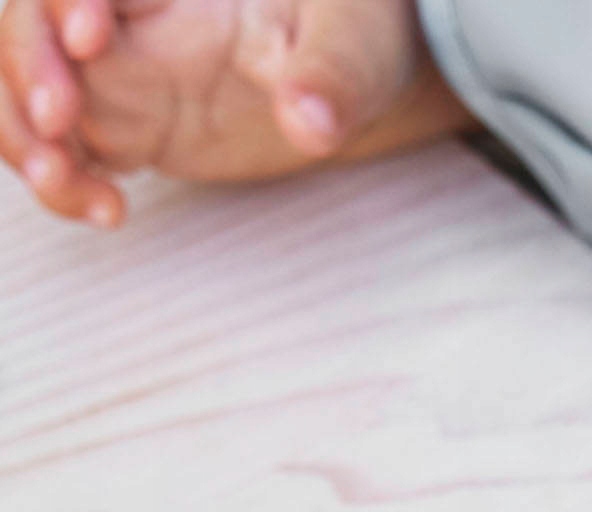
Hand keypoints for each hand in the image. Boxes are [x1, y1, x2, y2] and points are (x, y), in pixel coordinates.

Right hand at [0, 0, 466, 226]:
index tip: (90, 40)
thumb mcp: (355, 43)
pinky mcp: (124, 124)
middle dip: (26, 64)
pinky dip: (65, 178)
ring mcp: (116, 72)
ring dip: (23, 132)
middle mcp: (125, 14)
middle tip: (58, 122)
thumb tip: (310, 124)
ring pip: (27, 86)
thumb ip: (331, 78)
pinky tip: (108, 212)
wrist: (358, 80)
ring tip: (62, 181)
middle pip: (29, 23)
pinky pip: (65, 145)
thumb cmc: (356, 33)